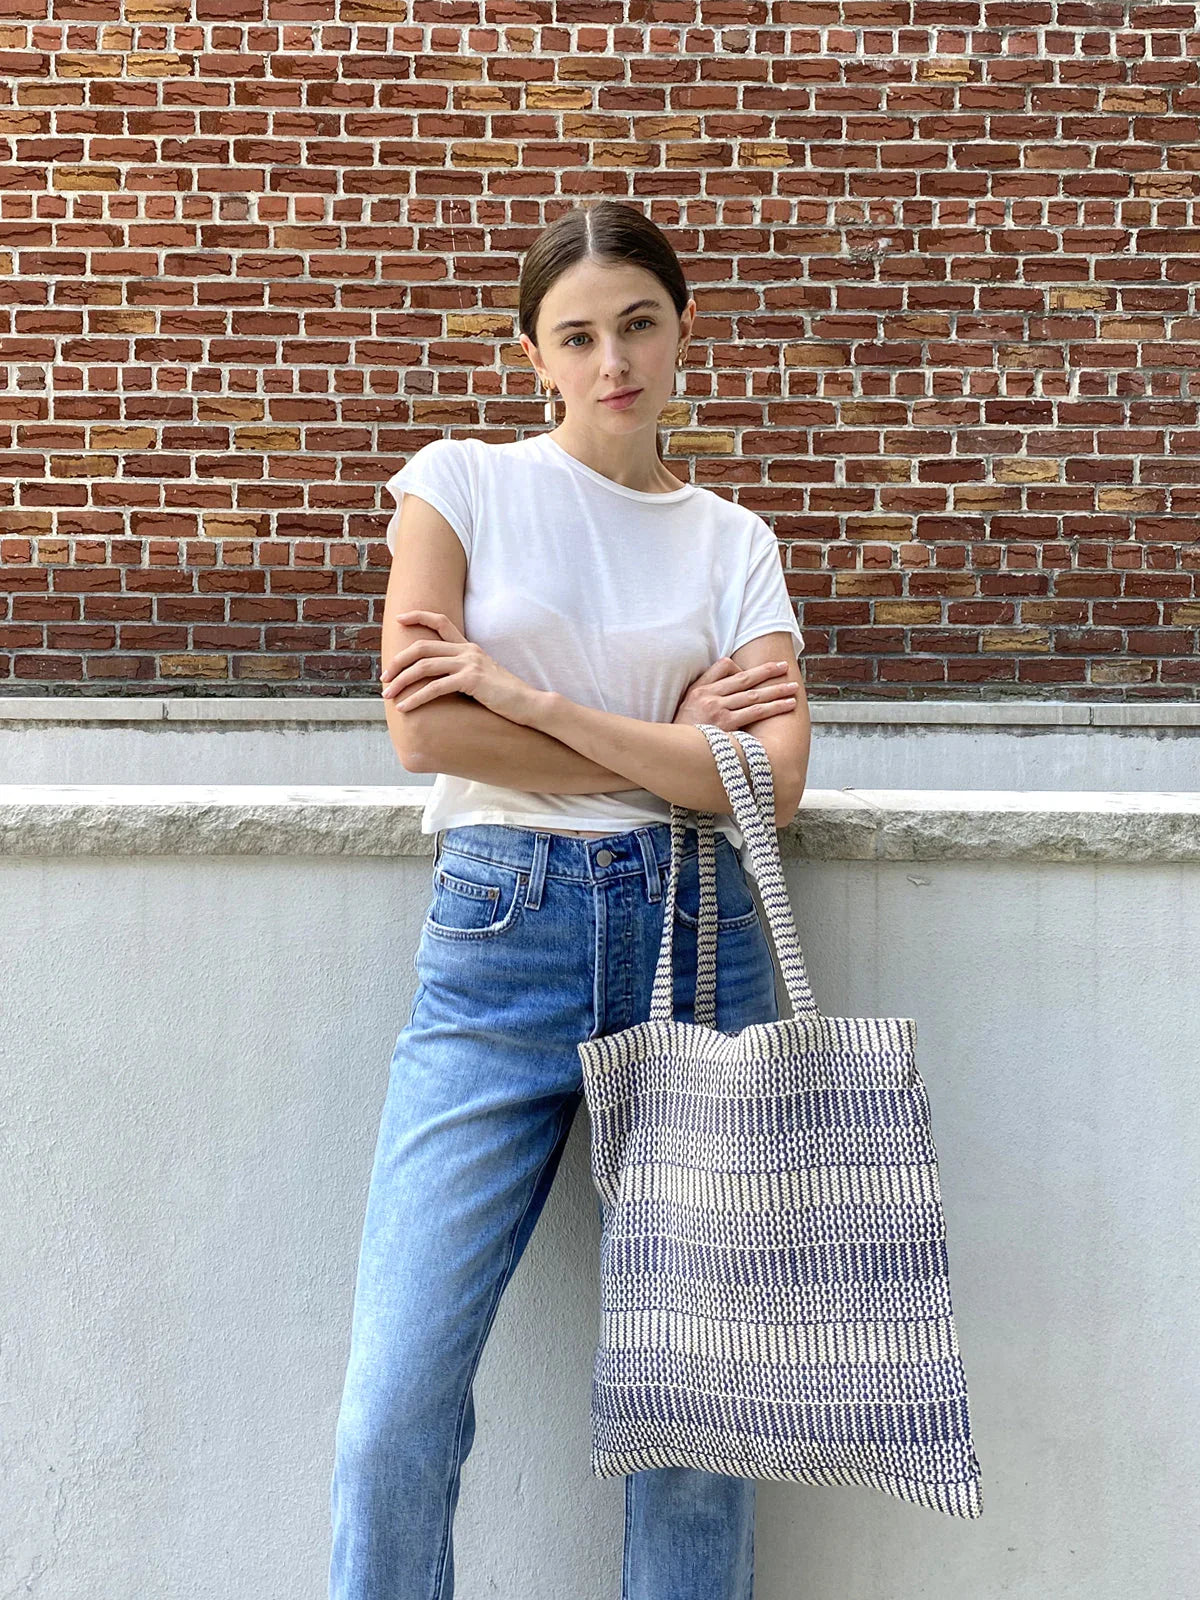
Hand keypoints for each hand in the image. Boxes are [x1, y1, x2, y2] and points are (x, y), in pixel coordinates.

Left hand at [381, 610, 541, 722]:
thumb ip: (463, 672)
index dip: (418, 616)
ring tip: (388, 695)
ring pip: (424, 667)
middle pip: (422, 648)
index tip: (400, 618)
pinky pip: (435, 688)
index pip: (441, 621)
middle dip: (398, 662)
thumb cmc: (505, 696)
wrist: (529, 703)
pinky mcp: (471, 681)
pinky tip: (405, 707)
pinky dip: (416, 698)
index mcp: (469, 647)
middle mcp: (467, 651)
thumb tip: (440, 681)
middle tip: (384, 678)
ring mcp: (469, 664)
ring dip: (401, 681)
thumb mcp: (483, 677)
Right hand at [672, 657, 798, 730]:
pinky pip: (755, 712)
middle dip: (767, 671)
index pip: (725, 667)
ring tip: (792, 688)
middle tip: (784, 667)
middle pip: (744, 679)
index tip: (761, 669)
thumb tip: (727, 682)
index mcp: (700, 689)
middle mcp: (709, 696)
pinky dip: (773, 707)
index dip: (744, 668)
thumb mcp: (686, 706)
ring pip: (754, 695)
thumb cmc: (682, 732)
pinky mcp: (726, 725)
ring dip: (776, 690)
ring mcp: (718, 710)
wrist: (672, 751)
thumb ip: (704, 691)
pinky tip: (787, 704)